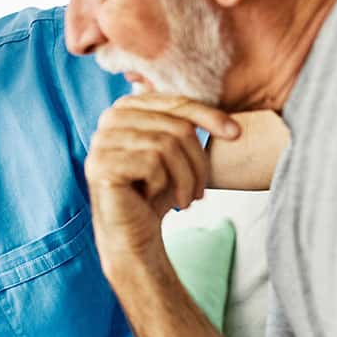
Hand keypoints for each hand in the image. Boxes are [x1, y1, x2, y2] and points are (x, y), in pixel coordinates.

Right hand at [85, 93, 240, 263]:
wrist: (134, 235)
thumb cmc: (157, 194)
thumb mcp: (177, 154)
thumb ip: (187, 126)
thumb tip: (231, 122)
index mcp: (128, 107)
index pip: (176, 102)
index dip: (209, 116)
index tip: (235, 134)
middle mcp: (110, 118)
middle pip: (175, 125)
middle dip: (197, 161)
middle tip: (200, 191)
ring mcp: (101, 141)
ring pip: (166, 145)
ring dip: (184, 178)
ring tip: (183, 199)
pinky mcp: (100, 164)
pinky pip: (151, 163)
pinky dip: (162, 185)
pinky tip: (152, 198)